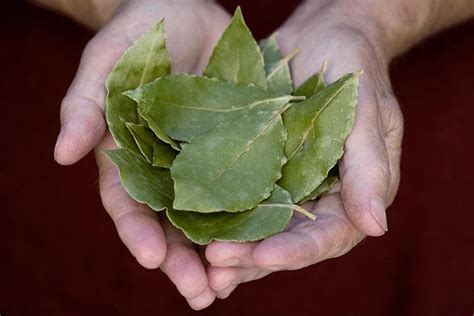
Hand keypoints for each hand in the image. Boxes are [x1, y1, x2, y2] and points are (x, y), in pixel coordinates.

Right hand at [54, 0, 229, 309]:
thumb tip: (61, 155)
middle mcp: (166, 166)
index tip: (154, 259)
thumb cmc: (139, 31)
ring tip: (232, 285)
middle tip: (202, 293)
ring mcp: (202, 159)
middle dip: (183, 260)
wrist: (183, 6)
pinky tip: (265, 242)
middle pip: (171, 222)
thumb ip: (85, 105)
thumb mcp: (108, 60)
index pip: (128, 203)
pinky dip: (252, 216)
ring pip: (210, 215)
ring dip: (219, 252)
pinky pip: (245, 185)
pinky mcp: (236, 145)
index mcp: (129, 154)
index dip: (138, 232)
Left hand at [205, 1, 403, 297]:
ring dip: (232, 246)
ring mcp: (285, 186)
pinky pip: (237, 199)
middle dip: (253, 257)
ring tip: (201, 260)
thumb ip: (370, 168)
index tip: (265, 258)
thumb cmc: (353, 68)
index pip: (325, 235)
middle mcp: (316, 199)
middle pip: (286, 241)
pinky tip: (192, 230)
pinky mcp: (258, 169)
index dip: (296, 251)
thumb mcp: (366, 112)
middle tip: (217, 264)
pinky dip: (218, 217)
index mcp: (351, 195)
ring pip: (258, 228)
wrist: (323, 37)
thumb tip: (377, 227)